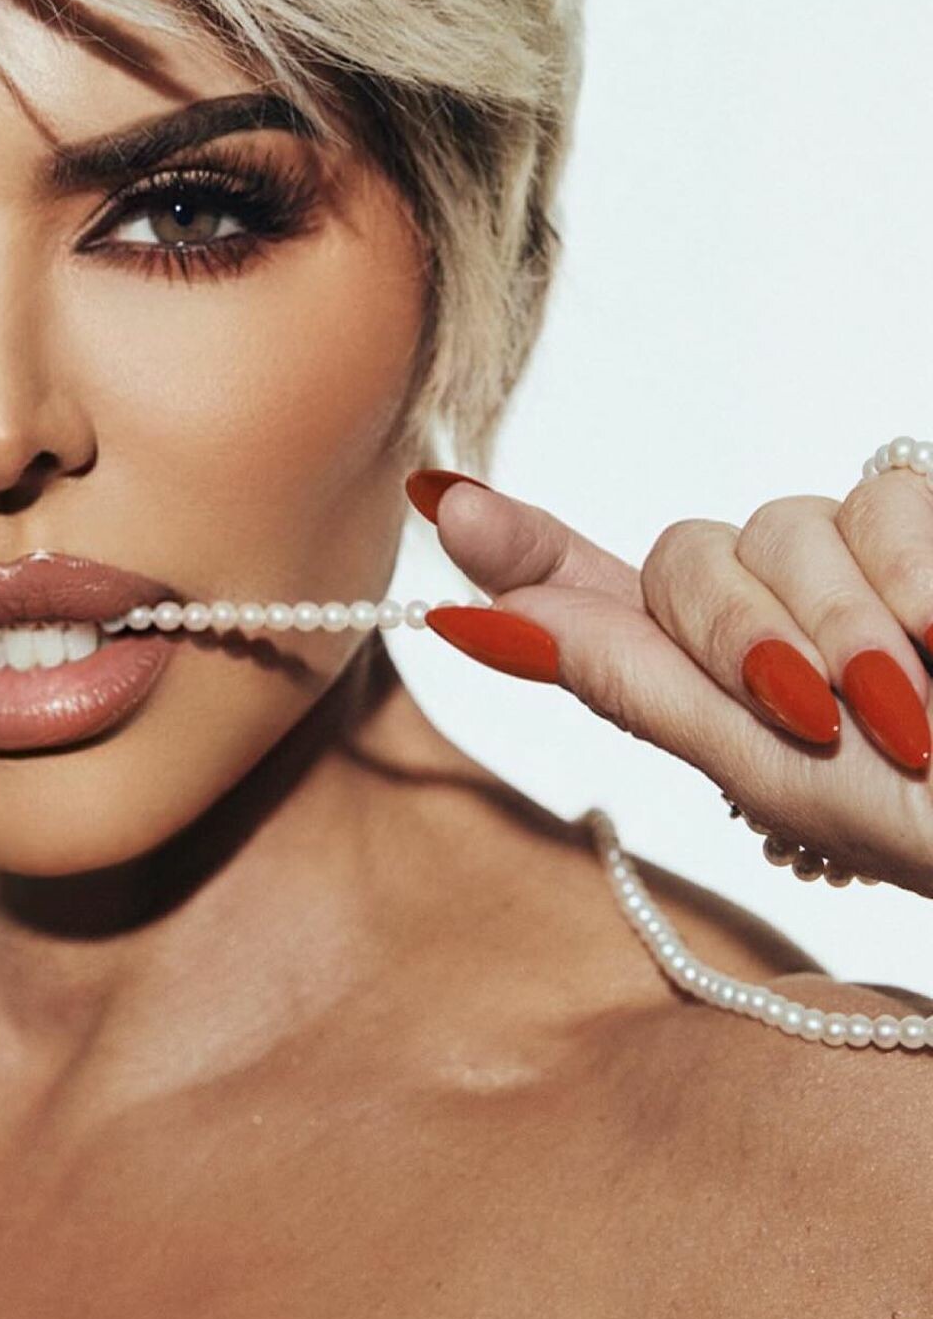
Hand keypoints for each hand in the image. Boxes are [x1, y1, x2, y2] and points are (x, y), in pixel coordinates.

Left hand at [405, 466, 932, 898]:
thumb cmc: (931, 820)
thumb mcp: (773, 773)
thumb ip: (631, 679)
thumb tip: (470, 617)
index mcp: (716, 682)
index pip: (593, 592)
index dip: (515, 544)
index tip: (436, 498)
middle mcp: (774, 610)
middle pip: (685, 553)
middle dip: (744, 640)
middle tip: (829, 721)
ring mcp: (858, 562)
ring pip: (788, 521)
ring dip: (849, 628)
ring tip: (919, 710)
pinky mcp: (927, 521)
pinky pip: (889, 500)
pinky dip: (924, 586)